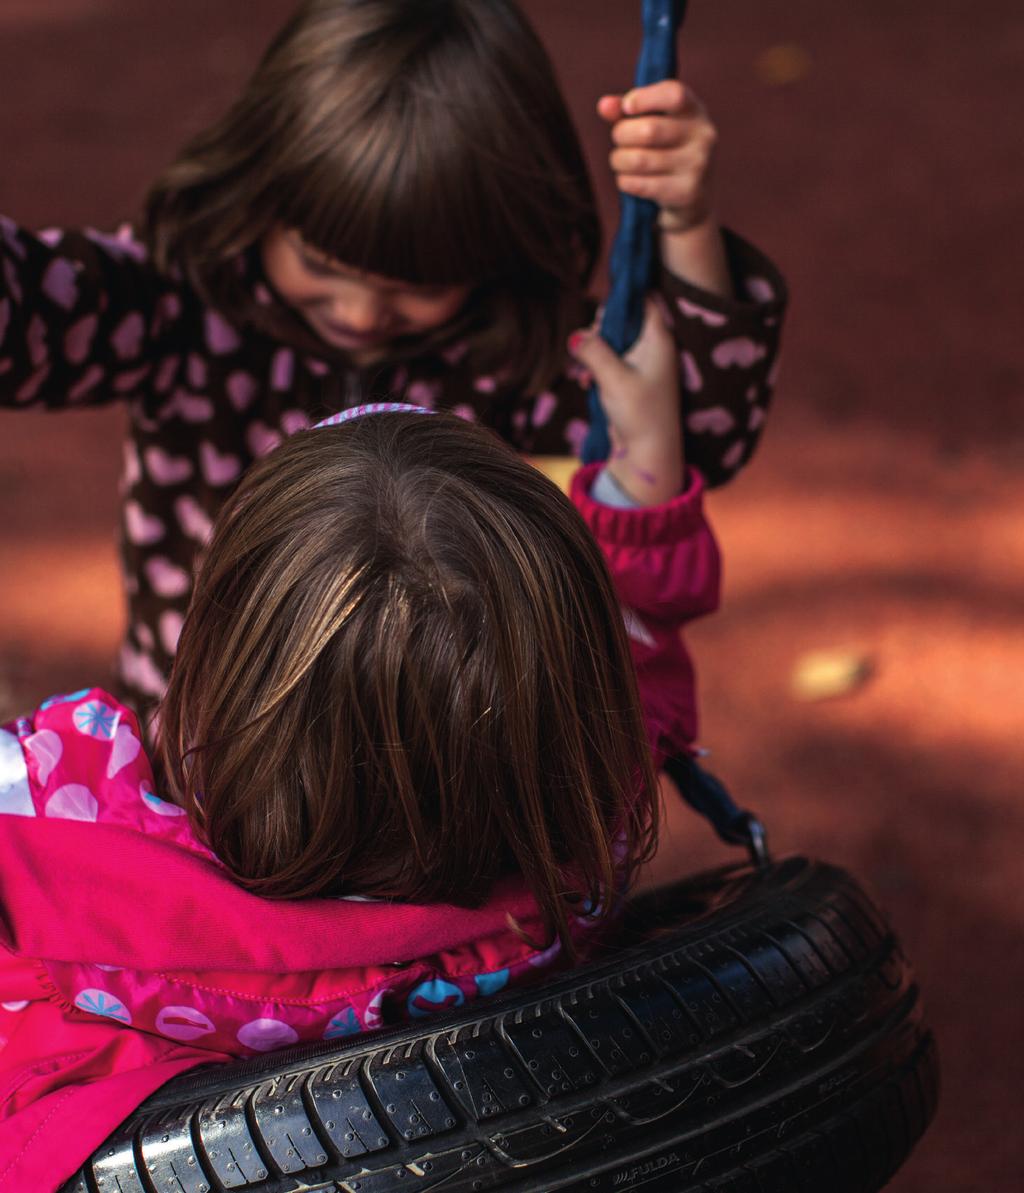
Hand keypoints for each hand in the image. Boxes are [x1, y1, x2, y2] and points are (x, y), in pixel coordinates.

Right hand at [569, 299, 682, 505]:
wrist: (647, 453)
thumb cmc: (639, 413)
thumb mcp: (613, 378)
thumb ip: (593, 351)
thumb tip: (576, 335)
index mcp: (658, 340)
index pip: (644, 301)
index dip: (622, 301)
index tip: (600, 314)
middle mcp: (653, 348)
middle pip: (623, 321)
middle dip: (601, 331)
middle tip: (589, 348)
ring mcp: (642, 365)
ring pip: (612, 343)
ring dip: (594, 353)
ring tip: (586, 373)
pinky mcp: (630, 381)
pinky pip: (610, 362)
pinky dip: (596, 369)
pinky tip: (588, 383)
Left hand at [597, 79, 716, 234]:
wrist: (691, 199)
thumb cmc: (665, 151)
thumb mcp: (651, 123)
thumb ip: (627, 111)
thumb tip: (604, 106)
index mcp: (694, 110)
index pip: (673, 94)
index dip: (644, 98)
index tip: (627, 107)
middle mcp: (702, 136)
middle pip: (648, 130)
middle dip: (621, 135)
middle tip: (619, 142)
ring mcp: (697, 165)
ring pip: (639, 160)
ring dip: (619, 161)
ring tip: (621, 162)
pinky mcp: (686, 193)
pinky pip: (640, 185)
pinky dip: (625, 182)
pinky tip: (629, 180)